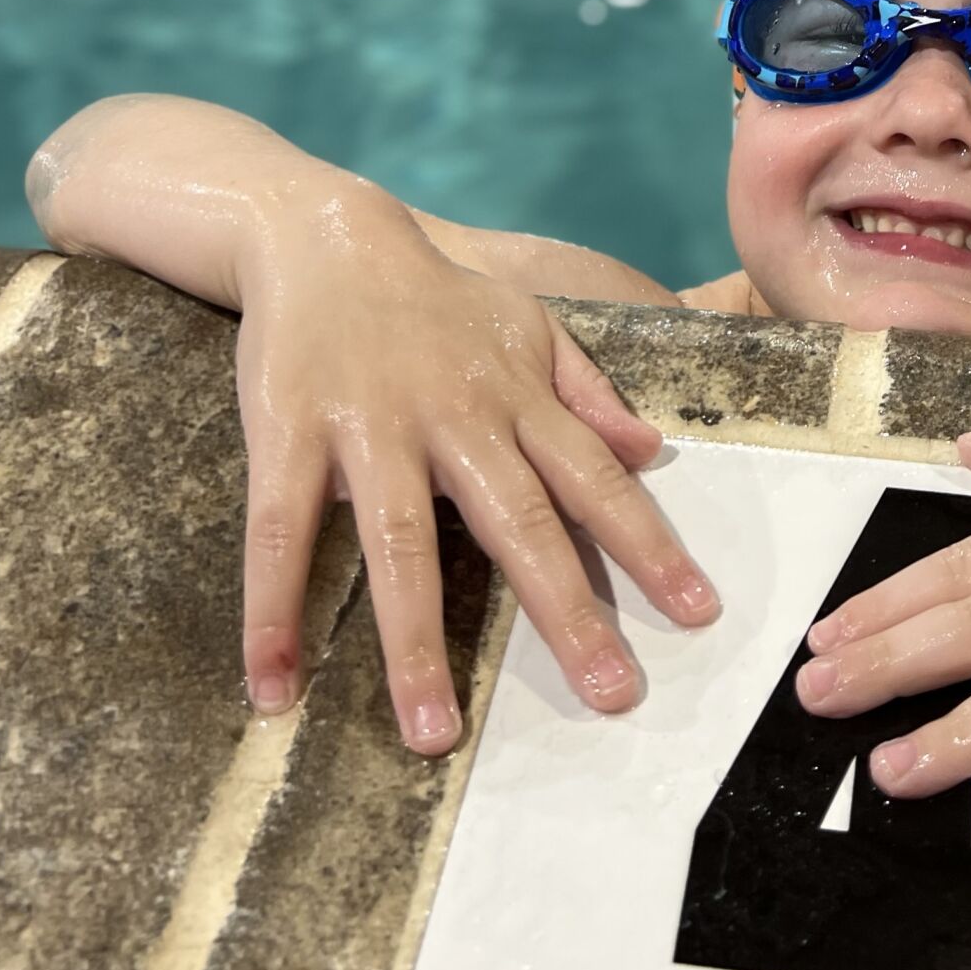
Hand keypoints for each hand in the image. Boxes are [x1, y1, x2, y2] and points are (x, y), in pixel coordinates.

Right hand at [234, 203, 716, 751]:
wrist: (325, 234)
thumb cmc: (435, 298)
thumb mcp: (528, 326)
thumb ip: (588, 391)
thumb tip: (655, 453)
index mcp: (515, 396)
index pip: (595, 481)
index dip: (649, 546)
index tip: (697, 614)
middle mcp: (454, 416)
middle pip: (518, 523)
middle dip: (567, 613)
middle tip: (612, 696)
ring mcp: (370, 427)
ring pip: (400, 544)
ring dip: (415, 644)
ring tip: (433, 735)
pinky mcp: (289, 433)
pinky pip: (281, 534)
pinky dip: (273, 613)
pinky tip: (273, 688)